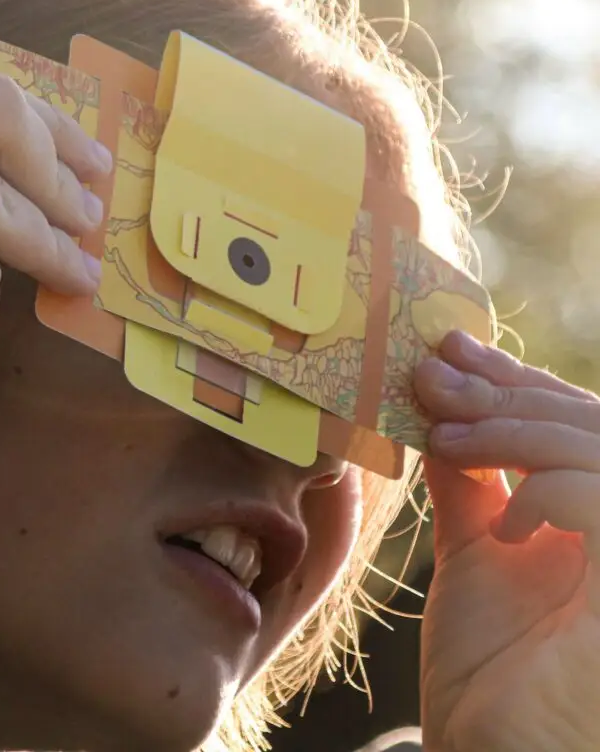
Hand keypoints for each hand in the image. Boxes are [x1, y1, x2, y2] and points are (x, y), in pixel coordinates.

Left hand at [414, 332, 599, 751]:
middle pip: (594, 425)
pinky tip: (511, 518)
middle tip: (435, 378)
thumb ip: (474, 484)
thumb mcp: (475, 552)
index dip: (517, 380)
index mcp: (598, 520)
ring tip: (449, 438)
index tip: (449, 348)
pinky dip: (560, 489)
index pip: (576, 423)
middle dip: (508, 393)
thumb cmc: (489, 668)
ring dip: (522, 430)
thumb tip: (443, 410)